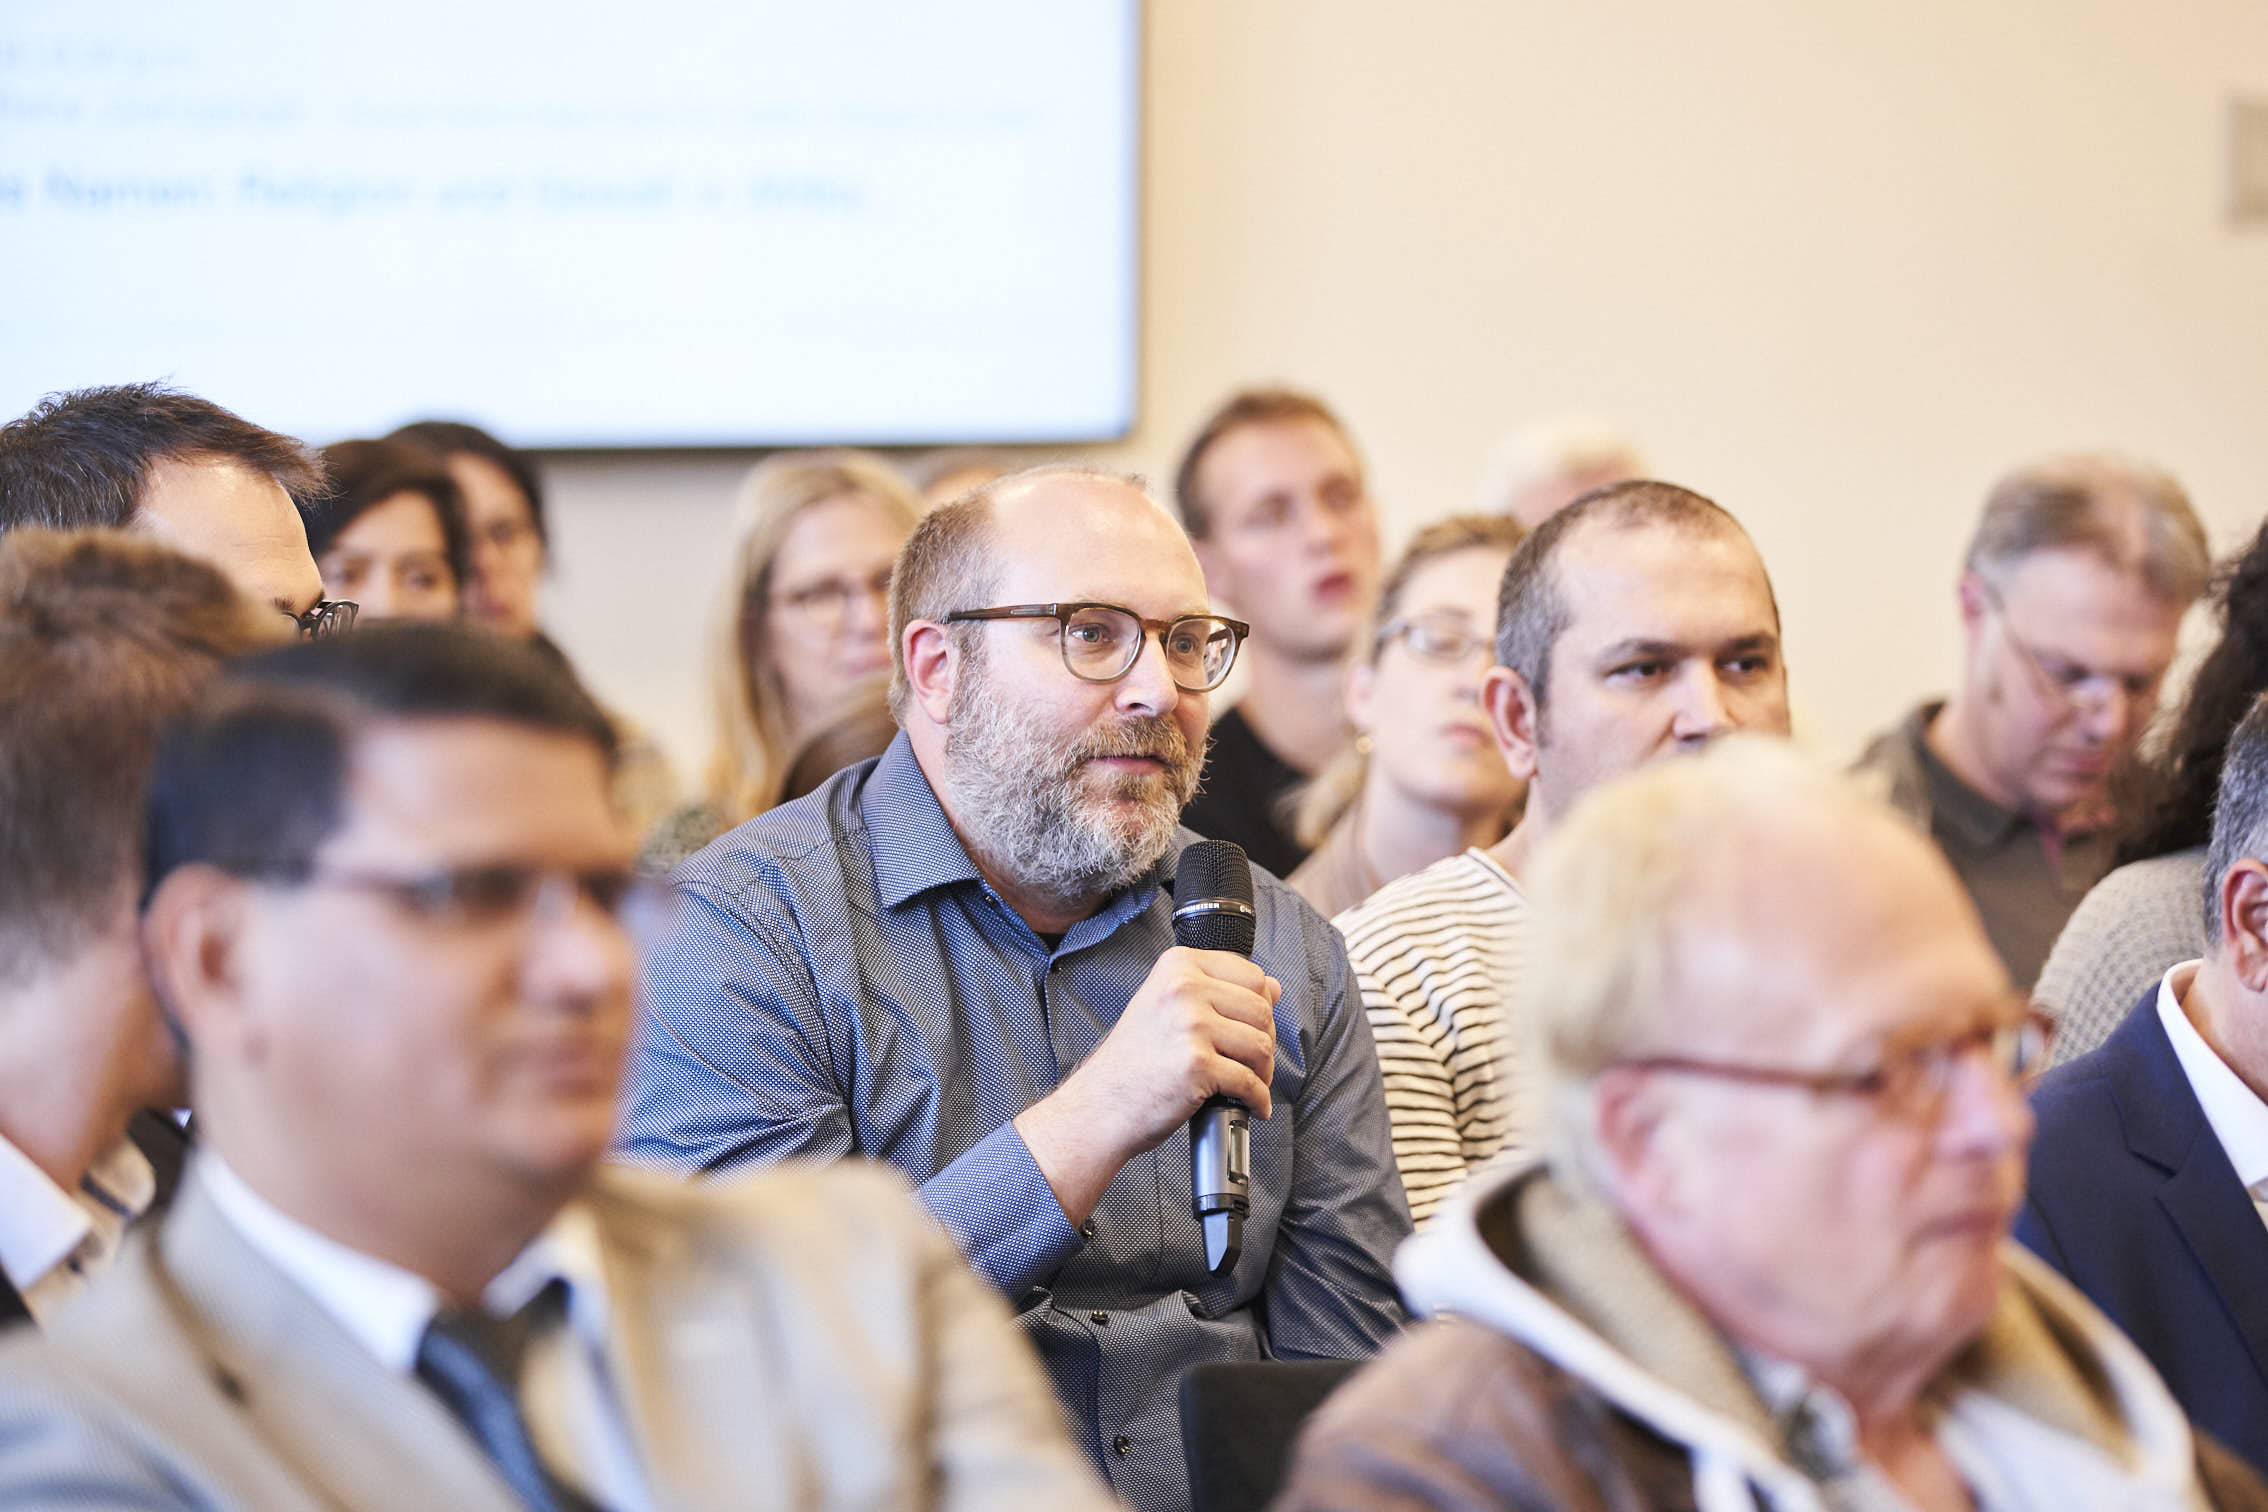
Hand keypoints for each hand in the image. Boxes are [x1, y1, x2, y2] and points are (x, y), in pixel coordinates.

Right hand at [1014, 946, 1280, 1224]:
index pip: (1252, 975)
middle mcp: (1184, 987)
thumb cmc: (1133, 1061)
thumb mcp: (1168, 1007)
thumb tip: (1274, 987)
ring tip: (1250, 1083)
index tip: (1250, 1029)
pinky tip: (1251, 1105)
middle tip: (1252, 1063)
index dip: (1261, 1007)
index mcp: (1179, 965)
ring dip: (1263, 1072)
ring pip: (1261, 1044)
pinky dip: (1257, 1099)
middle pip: (1262, 1009)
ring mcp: (1190, 1024)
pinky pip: (1249, 1081)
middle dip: (1265, 1040)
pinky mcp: (1197, 1064)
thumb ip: (1218, 991)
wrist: (1100, 1104)